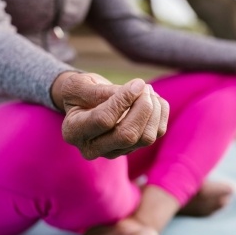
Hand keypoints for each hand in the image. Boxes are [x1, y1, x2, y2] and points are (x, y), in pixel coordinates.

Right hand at [53, 72, 168, 159]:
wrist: (85, 104)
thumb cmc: (79, 92)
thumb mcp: (78, 85)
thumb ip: (99, 91)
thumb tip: (134, 91)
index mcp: (74, 131)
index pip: (103, 120)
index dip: (123, 100)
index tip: (136, 83)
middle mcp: (93, 148)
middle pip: (127, 136)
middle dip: (143, 108)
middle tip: (144, 86)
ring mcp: (116, 151)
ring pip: (146, 138)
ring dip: (153, 110)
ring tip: (147, 89)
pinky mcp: (133, 147)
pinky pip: (157, 133)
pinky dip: (160, 113)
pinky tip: (153, 98)